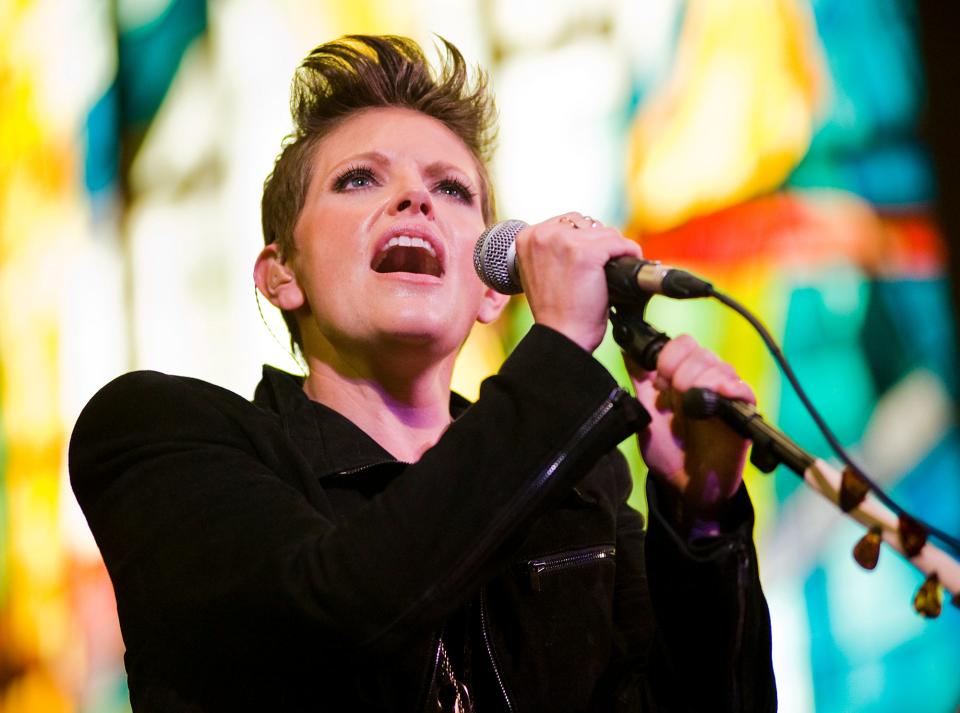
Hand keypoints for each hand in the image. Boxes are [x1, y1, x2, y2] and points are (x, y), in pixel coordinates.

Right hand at [515, 213, 642, 352]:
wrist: (561, 337)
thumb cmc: (555, 312)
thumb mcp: (542, 272)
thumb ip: (553, 250)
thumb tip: (584, 235)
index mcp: (527, 237)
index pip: (567, 223)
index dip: (583, 241)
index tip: (588, 263)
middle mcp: (543, 234)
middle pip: (586, 224)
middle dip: (598, 244)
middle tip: (600, 271)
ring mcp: (565, 241)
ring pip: (605, 233)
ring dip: (613, 252)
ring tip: (610, 274)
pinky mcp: (588, 252)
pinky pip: (620, 244)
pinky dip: (629, 255)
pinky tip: (625, 273)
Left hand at [625, 335, 754, 522]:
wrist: (687, 485)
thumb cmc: (669, 450)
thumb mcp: (646, 410)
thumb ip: (639, 379)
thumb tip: (626, 349)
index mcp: (684, 376)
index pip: (683, 344)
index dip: (668, 356)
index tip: (658, 380)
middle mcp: (706, 381)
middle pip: (701, 352)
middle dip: (681, 369)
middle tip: (671, 392)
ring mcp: (725, 395)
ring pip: (719, 367)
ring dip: (700, 379)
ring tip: (690, 404)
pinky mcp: (743, 412)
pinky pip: (743, 389)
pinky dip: (730, 388)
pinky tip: (718, 394)